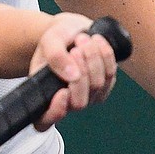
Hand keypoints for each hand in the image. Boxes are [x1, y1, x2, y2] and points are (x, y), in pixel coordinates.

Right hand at [30, 13, 117, 130]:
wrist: (72, 31)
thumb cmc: (57, 40)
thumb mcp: (49, 41)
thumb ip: (55, 57)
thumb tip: (72, 75)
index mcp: (44, 96)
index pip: (44, 122)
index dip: (55, 112)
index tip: (62, 91)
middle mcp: (66, 102)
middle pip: (79, 101)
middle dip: (80, 71)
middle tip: (75, 49)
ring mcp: (88, 97)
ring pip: (97, 85)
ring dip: (92, 57)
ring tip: (82, 39)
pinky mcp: (105, 86)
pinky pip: (110, 74)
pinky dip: (104, 54)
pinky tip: (96, 41)